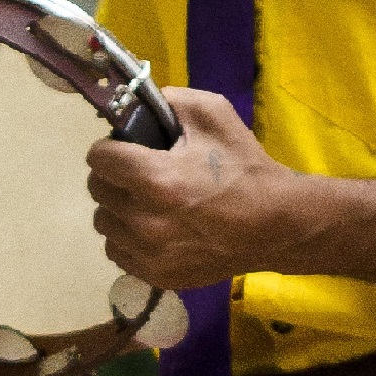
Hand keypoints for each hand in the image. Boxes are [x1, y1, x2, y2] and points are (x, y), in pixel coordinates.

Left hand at [87, 88, 313, 289]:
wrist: (277, 227)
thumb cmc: (247, 170)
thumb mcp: (216, 114)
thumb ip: (172, 100)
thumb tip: (141, 106)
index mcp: (155, 177)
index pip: (98, 158)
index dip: (112, 148)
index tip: (128, 150)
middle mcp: (144, 219)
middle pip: (98, 191)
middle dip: (115, 177)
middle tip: (141, 176)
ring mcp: (149, 252)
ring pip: (104, 223)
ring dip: (119, 210)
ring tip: (147, 204)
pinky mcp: (157, 275)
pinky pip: (118, 252)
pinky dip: (129, 239)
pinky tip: (154, 230)